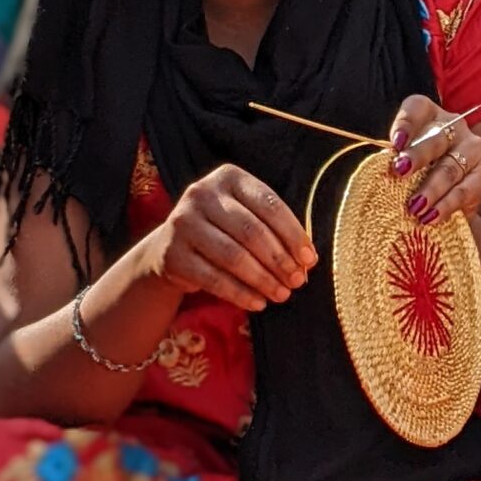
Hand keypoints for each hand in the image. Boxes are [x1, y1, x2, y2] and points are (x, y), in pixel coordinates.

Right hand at [150, 164, 317, 314]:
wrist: (170, 247)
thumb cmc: (222, 231)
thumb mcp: (246, 217)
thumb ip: (274, 229)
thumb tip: (307, 260)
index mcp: (228, 177)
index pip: (269, 204)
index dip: (293, 234)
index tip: (310, 259)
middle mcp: (202, 193)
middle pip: (252, 231)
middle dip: (280, 260)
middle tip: (297, 281)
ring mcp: (183, 222)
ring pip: (233, 256)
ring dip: (263, 280)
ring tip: (282, 294)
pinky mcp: (172, 254)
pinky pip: (213, 278)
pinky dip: (240, 294)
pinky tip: (258, 303)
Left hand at [389, 94, 480, 228]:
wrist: (447, 196)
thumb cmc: (417, 171)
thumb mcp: (403, 159)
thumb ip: (395, 160)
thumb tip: (379, 172)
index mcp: (429, 114)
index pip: (417, 109)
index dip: (406, 124)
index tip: (395, 143)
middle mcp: (454, 126)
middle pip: (436, 138)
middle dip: (417, 156)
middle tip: (400, 171)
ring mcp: (471, 149)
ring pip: (450, 168)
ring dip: (430, 189)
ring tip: (414, 207)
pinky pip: (463, 191)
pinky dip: (446, 206)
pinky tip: (431, 216)